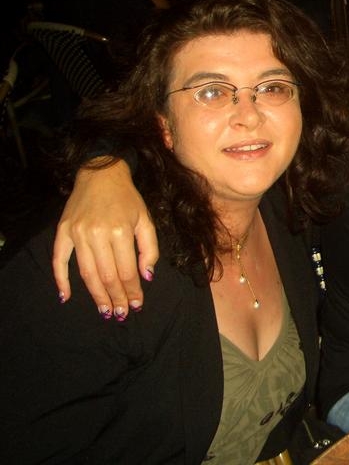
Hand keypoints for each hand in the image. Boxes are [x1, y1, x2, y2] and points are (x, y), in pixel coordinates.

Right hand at [53, 159, 158, 319]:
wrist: (101, 173)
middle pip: (107, 276)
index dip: (132, 291)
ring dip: (96, 295)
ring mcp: (77, 233)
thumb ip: (149, 248)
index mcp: (120, 231)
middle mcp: (97, 234)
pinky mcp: (62, 231)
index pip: (127, 271)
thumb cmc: (127, 199)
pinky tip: (66, 297)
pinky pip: (60, 260)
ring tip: (105, 311)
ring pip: (86, 273)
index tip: (137, 305)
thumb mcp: (146, 220)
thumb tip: (146, 276)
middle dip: (116, 298)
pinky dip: (61, 280)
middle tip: (121, 313)